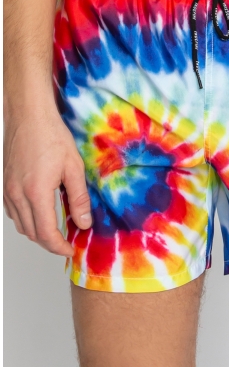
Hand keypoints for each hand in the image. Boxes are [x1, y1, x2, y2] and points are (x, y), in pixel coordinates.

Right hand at [4, 104, 91, 256]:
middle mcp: (17, 194)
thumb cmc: (50, 135)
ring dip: (37, 232)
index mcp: (36, 192)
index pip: (45, 233)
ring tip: (57, 229)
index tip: (70, 249)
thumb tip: (83, 222)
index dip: (59, 247)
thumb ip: (79, 198)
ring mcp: (8, 190)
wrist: (29, 116)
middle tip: (67, 242)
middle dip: (50, 243)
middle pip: (31, 233)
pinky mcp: (5, 184)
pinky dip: (27, 220)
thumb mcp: (74, 167)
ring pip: (20, 225)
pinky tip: (40, 213)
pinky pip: (13, 212)